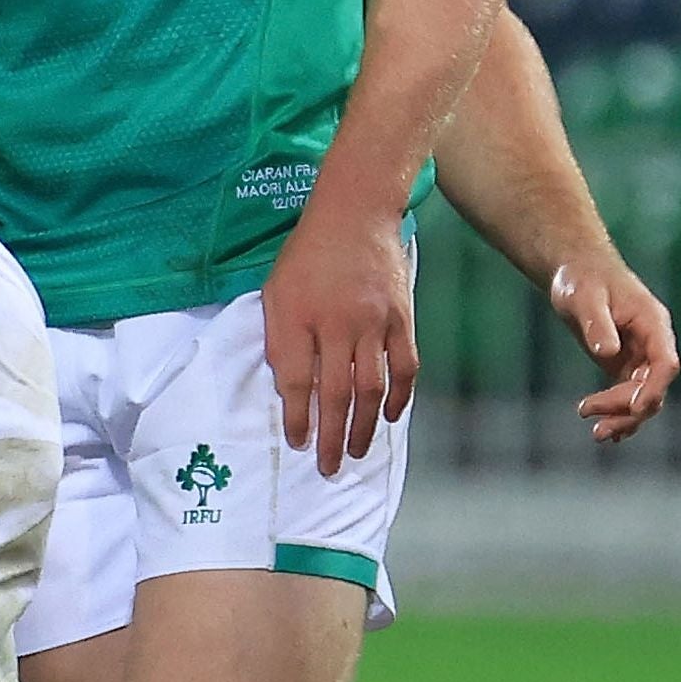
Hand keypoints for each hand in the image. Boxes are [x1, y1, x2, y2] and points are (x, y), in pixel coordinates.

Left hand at [258, 204, 418, 477]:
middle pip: (334, 392)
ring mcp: (373, 321)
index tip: (298, 442)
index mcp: (296, 315)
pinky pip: (404, 367)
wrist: (354, 214)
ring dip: (363, 425)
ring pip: (370, 387)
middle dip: (330, 435)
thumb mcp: (276, 291)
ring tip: (355, 452)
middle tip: (328, 467)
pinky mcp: (401, 317)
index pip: (296, 380)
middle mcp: (335, 322)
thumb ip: (280, 339)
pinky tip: (389, 417)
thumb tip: (289, 389)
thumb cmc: (306, 257)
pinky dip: (399, 397)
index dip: (297, 416)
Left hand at [552, 252, 678, 443]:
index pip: (666, 363)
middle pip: (653, 385)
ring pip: (641, 395)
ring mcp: (640, 355)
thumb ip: (597, 323)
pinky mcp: (623, 364)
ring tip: (598, 435)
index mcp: (653, 324)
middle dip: (629, 409)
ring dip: (623, 417)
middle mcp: (652, 343)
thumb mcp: (584, 297)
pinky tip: (608, 433)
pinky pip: (627, 394)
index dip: (655, 388)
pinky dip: (618, 413)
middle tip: (597, 425)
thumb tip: (608, 353)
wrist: (576, 273)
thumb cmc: (582, 280)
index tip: (636, 409)